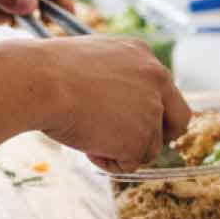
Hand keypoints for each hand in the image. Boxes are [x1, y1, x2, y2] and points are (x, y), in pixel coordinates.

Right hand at [25, 35, 190, 170]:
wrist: (41, 81)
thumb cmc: (52, 71)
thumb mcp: (94, 61)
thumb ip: (116, 78)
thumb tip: (115, 104)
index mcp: (143, 55)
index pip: (165, 89)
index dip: (152, 110)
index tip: (133, 120)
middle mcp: (156, 79)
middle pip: (179, 120)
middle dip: (159, 136)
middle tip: (132, 143)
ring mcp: (151, 109)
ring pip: (149, 147)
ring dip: (121, 148)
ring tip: (88, 137)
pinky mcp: (140, 138)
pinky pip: (130, 163)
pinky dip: (110, 162)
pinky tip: (88, 146)